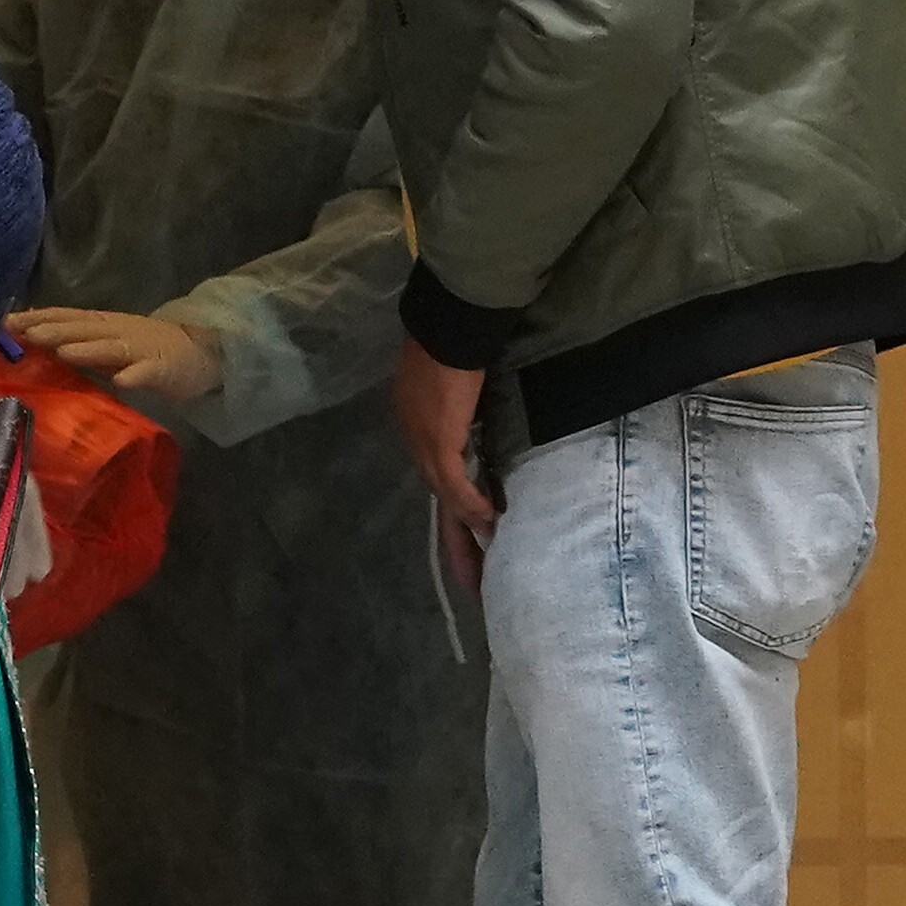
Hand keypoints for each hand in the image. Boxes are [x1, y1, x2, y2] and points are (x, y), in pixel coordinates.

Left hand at [8, 308, 225, 417]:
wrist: (203, 355)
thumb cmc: (149, 351)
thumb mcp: (110, 344)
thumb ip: (79, 343)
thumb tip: (35, 341)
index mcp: (105, 325)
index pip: (68, 318)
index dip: (39, 318)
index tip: (7, 322)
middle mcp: (120, 331)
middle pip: (84, 329)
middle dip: (54, 330)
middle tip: (24, 332)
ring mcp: (143, 349)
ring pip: (112, 347)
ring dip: (88, 349)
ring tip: (62, 351)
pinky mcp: (164, 369)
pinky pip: (148, 372)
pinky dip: (135, 375)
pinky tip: (122, 381)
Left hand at [393, 338, 500, 588]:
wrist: (448, 324)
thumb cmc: (456, 344)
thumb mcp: (462, 383)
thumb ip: (466, 406)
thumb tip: (480, 422)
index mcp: (417, 423)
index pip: (436, 474)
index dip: (453, 505)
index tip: (467, 532)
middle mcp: (415, 437)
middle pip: (437, 499)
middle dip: (454, 540)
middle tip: (469, 580)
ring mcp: (425, 442)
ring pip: (444, 500)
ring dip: (464, 533)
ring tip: (483, 565)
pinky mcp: (440, 442)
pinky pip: (455, 486)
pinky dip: (471, 506)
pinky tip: (490, 525)